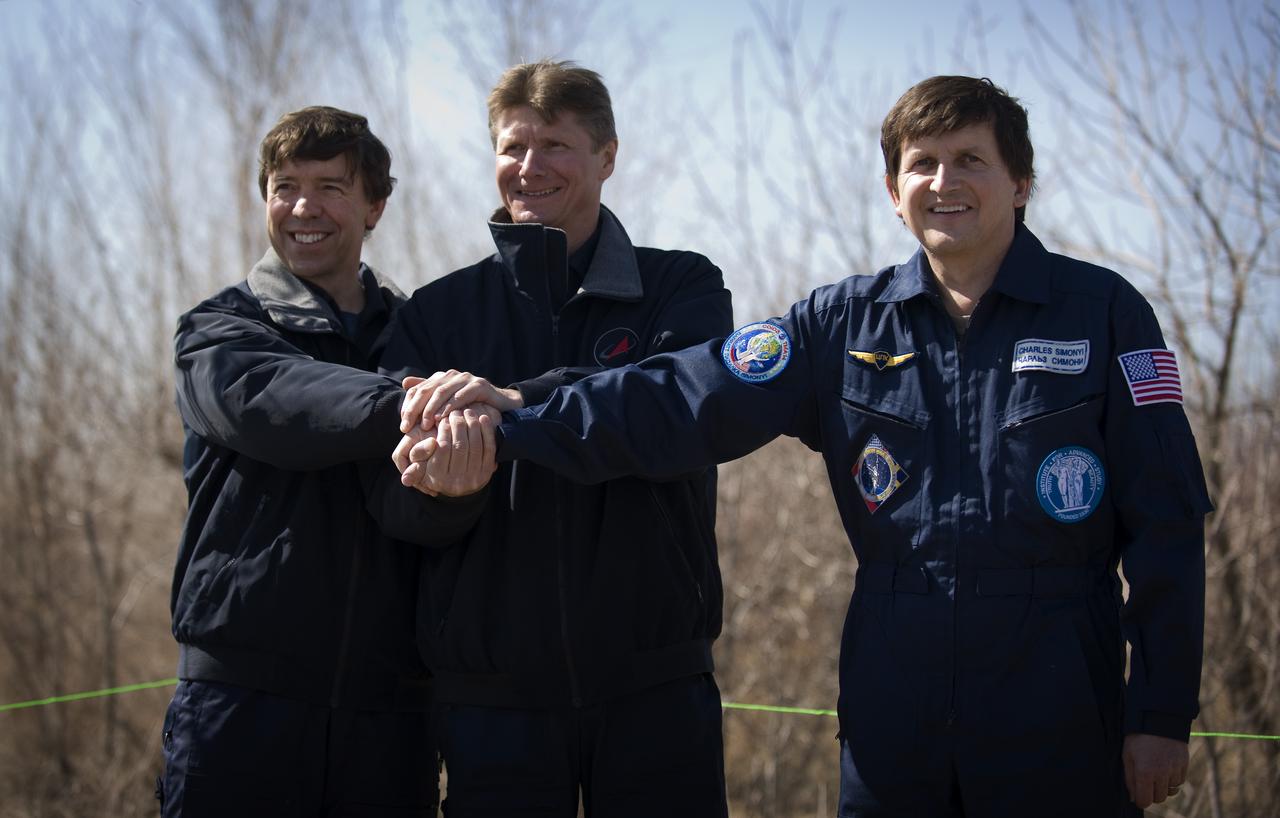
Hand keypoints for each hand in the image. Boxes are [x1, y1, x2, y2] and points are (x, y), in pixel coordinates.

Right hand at [394, 404, 498, 496]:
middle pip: (459, 446)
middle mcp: (457, 483)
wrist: (461, 480)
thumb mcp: (421, 463)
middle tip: (457, 411)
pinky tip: (482, 418)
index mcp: (439, 479)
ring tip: (467, 411)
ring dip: (472, 424)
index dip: (443, 430)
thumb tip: (418, 458)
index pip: (442, 448)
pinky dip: (487, 431)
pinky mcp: (488, 472)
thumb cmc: (436, 465)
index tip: (443, 417)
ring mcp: (474, 478)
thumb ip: (416, 456)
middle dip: (458, 424)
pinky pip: (490, 448)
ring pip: (475, 445)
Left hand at [400, 371, 522, 433]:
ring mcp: (466, 378)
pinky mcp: (479, 385)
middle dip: (415, 409)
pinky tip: (442, 419)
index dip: (408, 406)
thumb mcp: (448, 404)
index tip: (403, 425)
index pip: (418, 390)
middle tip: (407, 427)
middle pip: (427, 390)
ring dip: (431, 410)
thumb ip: (429, 394)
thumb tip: (405, 383)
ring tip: (424, 425)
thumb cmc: (473, 407)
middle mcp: (452, 375)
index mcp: (442, 378)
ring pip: (442, 392)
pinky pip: (461, 396)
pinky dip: (449, 407)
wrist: (503, 406)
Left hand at [1123, 733, 1188, 808]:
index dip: (1140, 799)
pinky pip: (1179, 780)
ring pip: (1170, 790)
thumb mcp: (1127, 756)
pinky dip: (1173, 778)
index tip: (1138, 794)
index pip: (1145, 800)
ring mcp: (1174, 769)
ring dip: (1163, 785)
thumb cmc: (1138, 737)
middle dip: (1152, 793)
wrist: (1158, 718)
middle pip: (1159, 798)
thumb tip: (1133, 797)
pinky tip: (1166, 765)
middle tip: (1146, 781)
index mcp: (1144, 772)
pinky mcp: (1184, 764)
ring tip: (1156, 770)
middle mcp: (1161, 773)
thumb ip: (1130, 778)